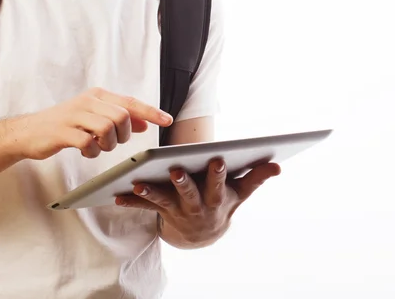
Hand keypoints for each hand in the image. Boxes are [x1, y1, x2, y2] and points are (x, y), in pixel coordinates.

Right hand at [12, 87, 172, 160]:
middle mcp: (87, 101)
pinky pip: (88, 143)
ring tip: (96, 146)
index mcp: (97, 96)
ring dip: (107, 144)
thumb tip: (145, 123)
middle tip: (111, 142)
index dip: (150, 111)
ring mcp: (74, 115)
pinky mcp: (63, 131)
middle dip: (123, 135)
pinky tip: (84, 151)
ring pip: (107, 128)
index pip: (130, 102)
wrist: (29, 131)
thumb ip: (118, 118)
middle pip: (121, 117)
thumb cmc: (65, 125)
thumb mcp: (93, 118)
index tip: (167, 120)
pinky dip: (91, 152)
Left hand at [115, 159, 280, 246]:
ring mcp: (177, 212)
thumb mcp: (240, 193)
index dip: (218, 173)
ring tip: (139, 183)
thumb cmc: (222, 203)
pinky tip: (117, 195)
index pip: (219, 184)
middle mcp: (196, 207)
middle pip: (189, 194)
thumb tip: (277, 165)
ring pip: (163, 201)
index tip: (217, 158)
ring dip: (151, 192)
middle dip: (183, 182)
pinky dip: (131, 201)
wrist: (202, 235)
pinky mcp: (161, 213)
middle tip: (175, 169)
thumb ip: (256, 177)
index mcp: (216, 198)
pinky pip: (144, 208)